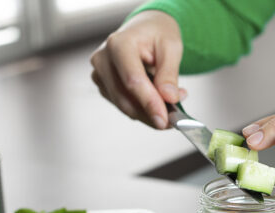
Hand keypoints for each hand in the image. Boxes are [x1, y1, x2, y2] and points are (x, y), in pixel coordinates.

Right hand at [89, 11, 186, 128]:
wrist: (144, 29)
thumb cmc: (157, 34)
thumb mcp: (171, 47)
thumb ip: (169, 73)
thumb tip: (169, 98)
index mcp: (119, 44)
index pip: (132, 80)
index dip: (149, 103)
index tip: (164, 120)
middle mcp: (103, 59)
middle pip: (125, 98)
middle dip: (151, 113)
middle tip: (174, 119)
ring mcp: (100, 74)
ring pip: (125, 107)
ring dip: (149, 112)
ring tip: (172, 102)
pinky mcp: (103, 86)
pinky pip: (124, 106)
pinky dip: (143, 109)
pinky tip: (157, 99)